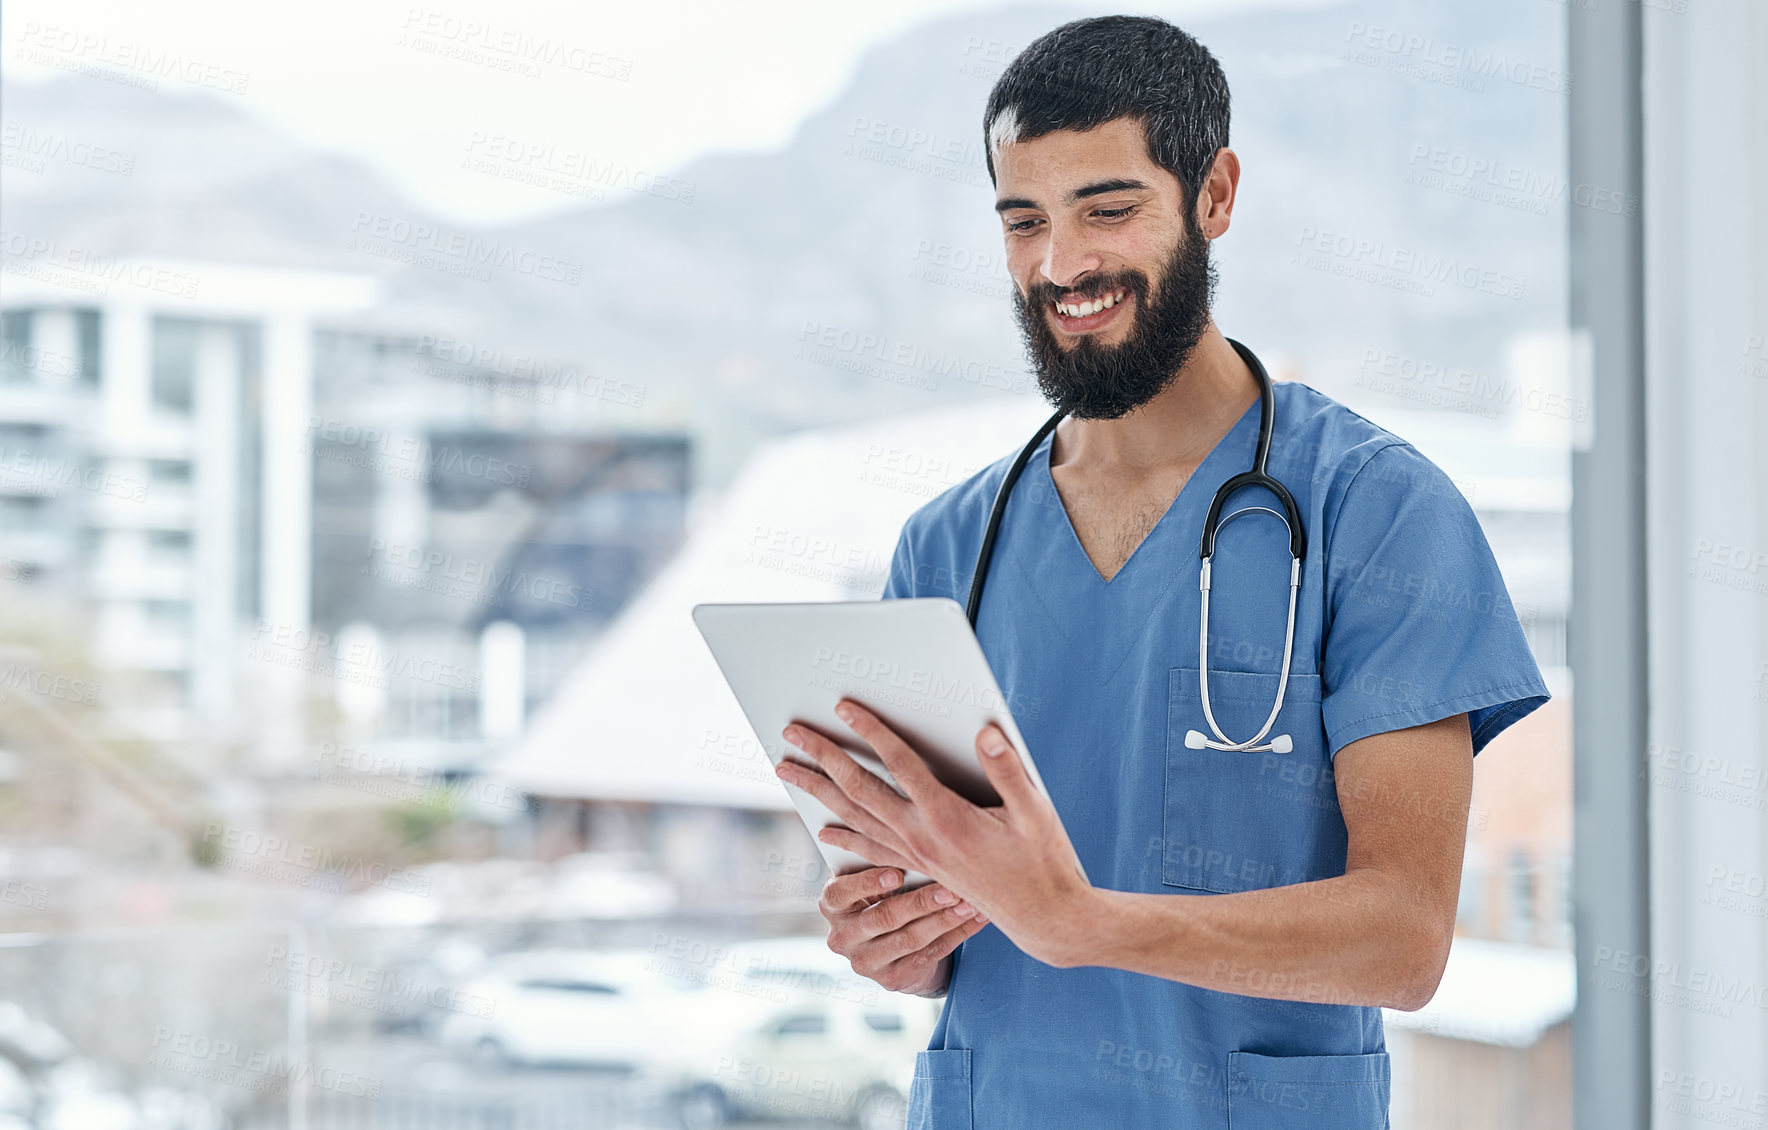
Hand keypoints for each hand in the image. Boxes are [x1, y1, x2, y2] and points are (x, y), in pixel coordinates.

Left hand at [778, 700, 1094, 968]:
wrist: (1041, 917)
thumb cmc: (1043, 860)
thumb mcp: (1035, 812)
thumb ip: (1007, 770)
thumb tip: (985, 733)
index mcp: (947, 817)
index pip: (899, 763)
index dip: (871, 731)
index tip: (843, 707)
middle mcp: (921, 837)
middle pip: (859, 788)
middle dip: (822, 756)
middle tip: (791, 731)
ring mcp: (915, 854)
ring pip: (855, 816)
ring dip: (818, 789)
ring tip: (786, 769)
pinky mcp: (920, 866)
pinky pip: (870, 847)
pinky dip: (844, 833)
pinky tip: (823, 826)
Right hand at [820, 866, 988, 995]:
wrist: (885, 944)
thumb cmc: (879, 895)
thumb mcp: (870, 879)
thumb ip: (882, 863)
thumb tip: (916, 843)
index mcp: (832, 905)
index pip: (841, 893)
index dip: (868, 883)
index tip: (896, 873)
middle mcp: (842, 937)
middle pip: (883, 918)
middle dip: (920, 902)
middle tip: (949, 890)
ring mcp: (866, 962)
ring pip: (910, 939)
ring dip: (944, 920)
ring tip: (969, 903)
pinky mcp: (892, 979)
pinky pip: (930, 954)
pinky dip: (957, 934)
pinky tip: (975, 919)